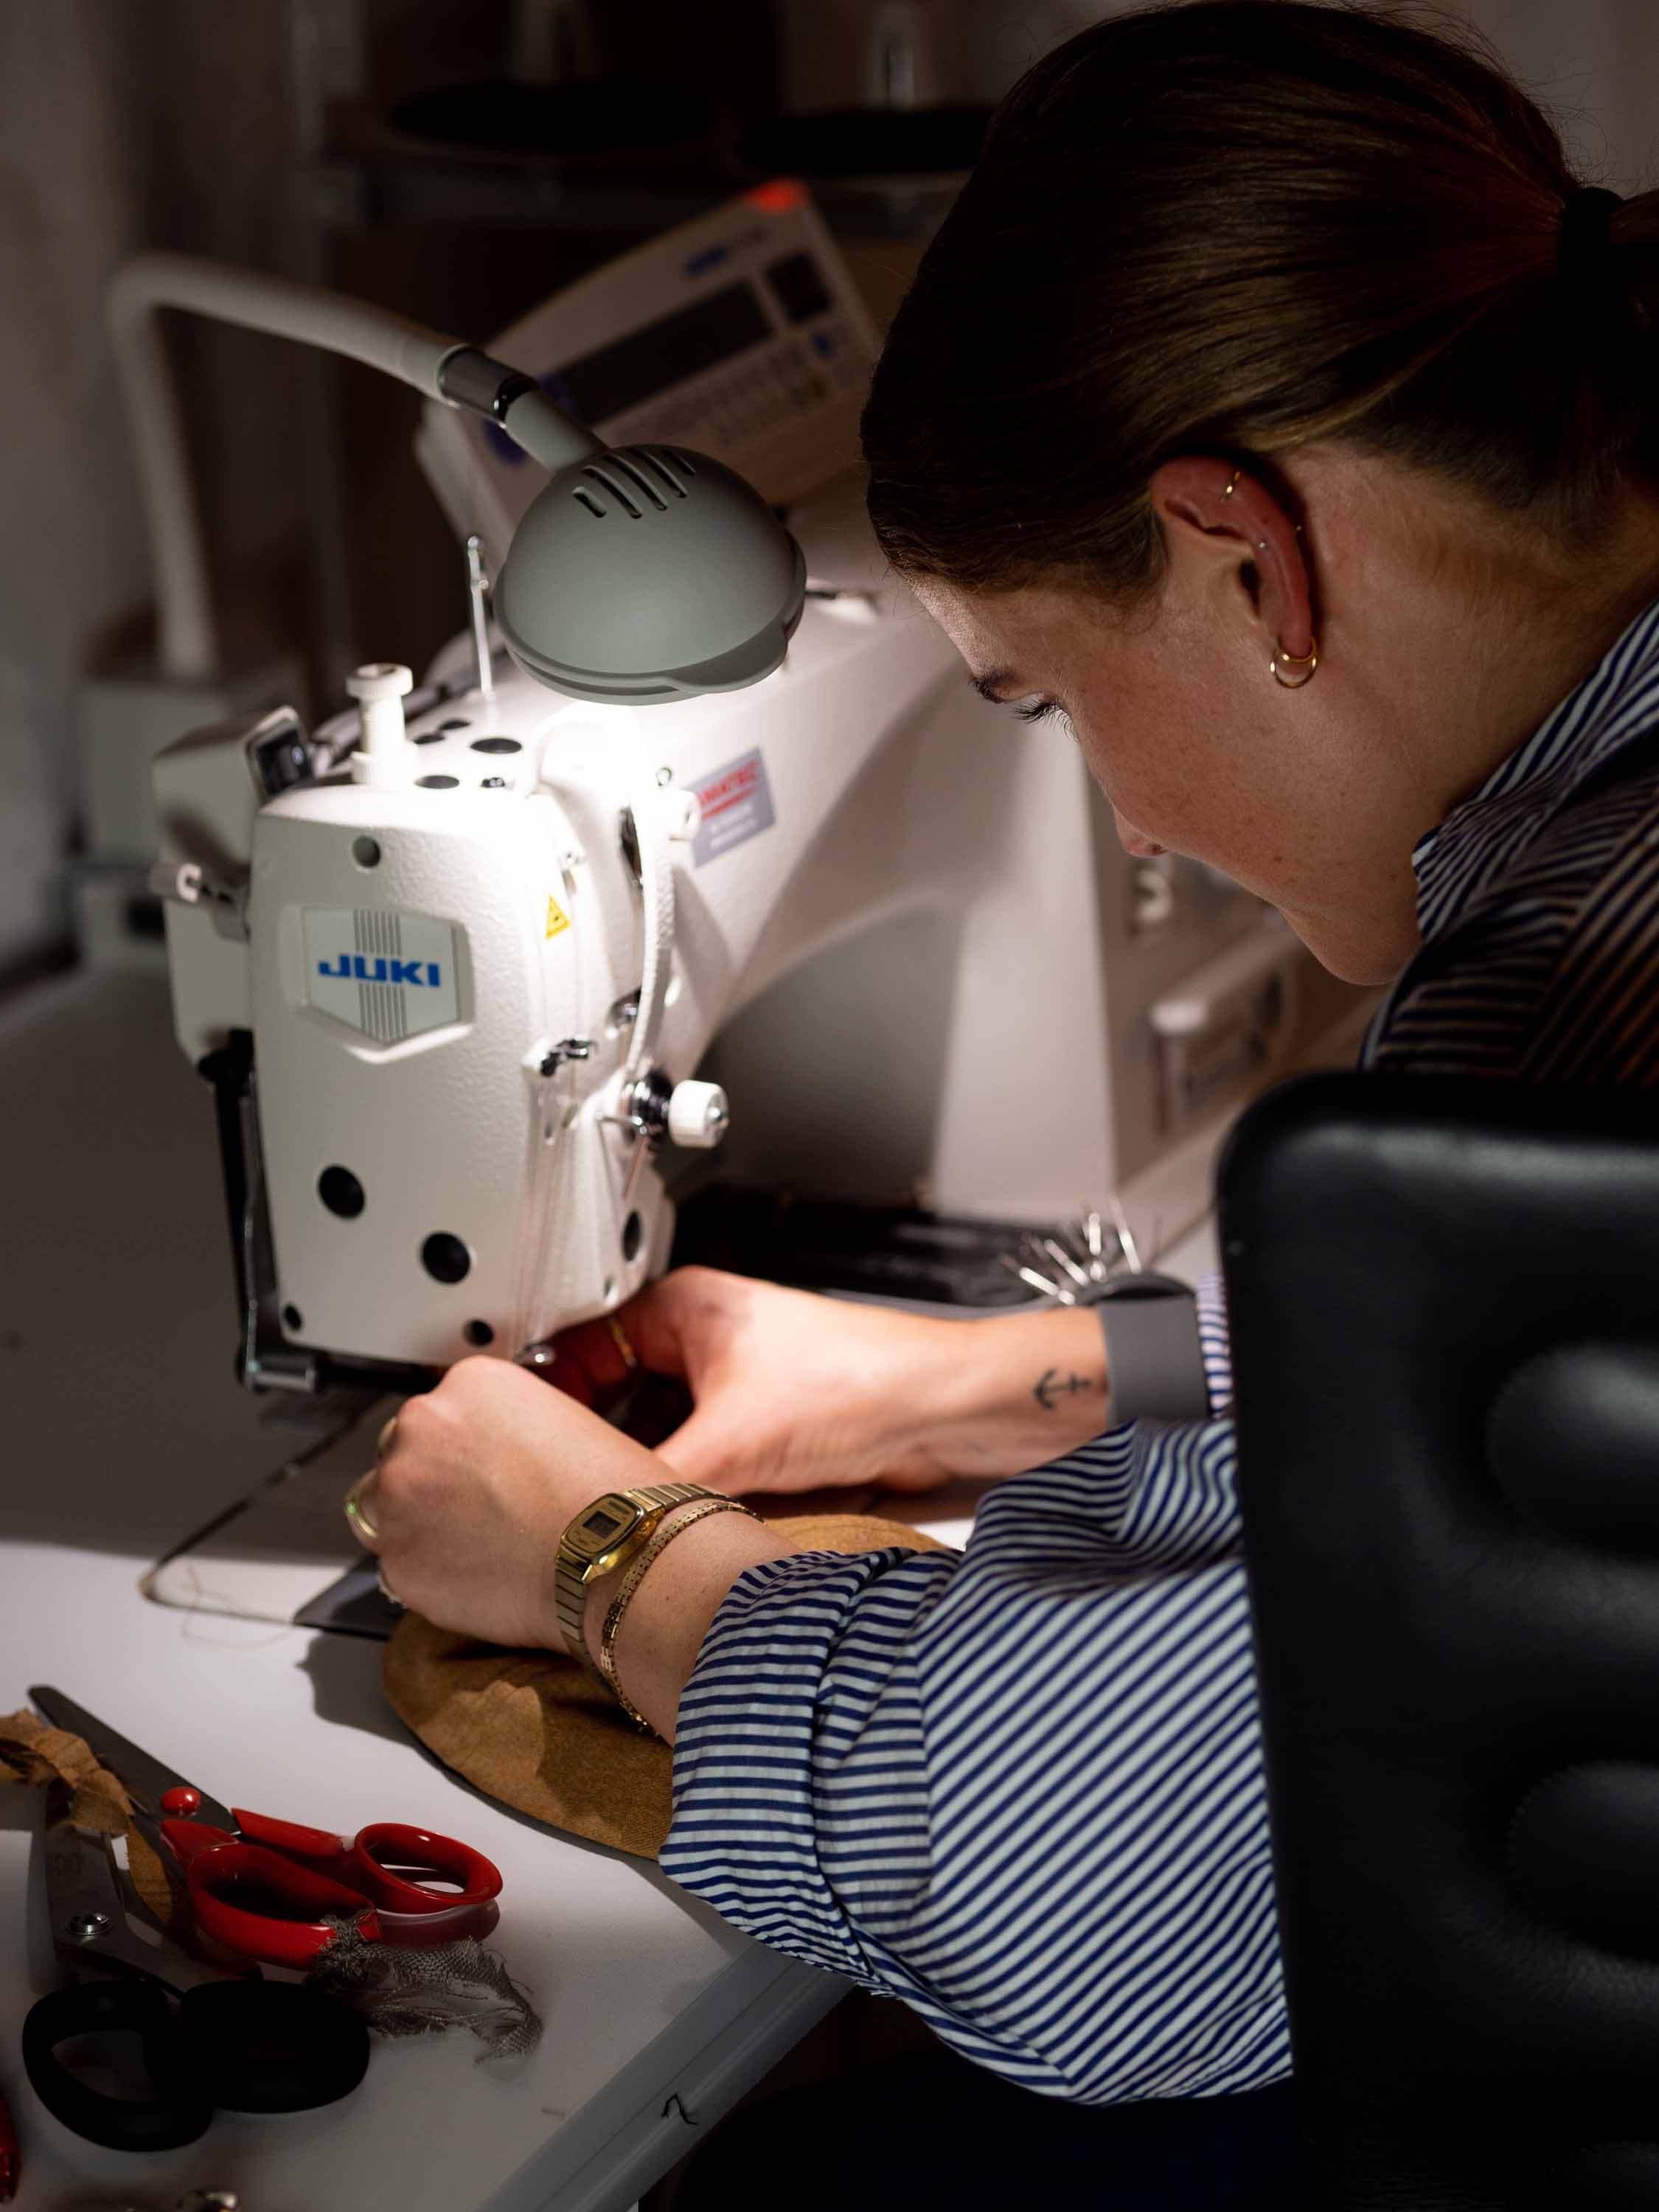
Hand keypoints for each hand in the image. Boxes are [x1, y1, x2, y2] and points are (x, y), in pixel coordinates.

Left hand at [362, 1357, 668, 1650]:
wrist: (618, 1558)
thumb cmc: (612, 1498)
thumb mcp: (563, 1423)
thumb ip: (507, 1429)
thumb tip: (488, 1457)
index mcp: (469, 1382)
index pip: (437, 1410)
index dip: (458, 1449)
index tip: (476, 1473)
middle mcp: (423, 1426)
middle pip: (400, 1452)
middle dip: (428, 1481)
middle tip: (477, 1512)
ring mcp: (400, 1493)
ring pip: (382, 1507)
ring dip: (414, 1524)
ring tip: (473, 1547)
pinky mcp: (397, 1558)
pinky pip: (396, 1566)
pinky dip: (425, 1575)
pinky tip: (474, 1577)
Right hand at [548, 1267, 1110, 1496]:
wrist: (949, 1414)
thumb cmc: (864, 1387)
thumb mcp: (731, 1447)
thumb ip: (649, 1488)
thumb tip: (589, 1529)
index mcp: (683, 1306)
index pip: (576, 1344)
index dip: (542, 1395)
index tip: (512, 1444)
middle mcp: (703, 1339)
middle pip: (610, 1395)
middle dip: (591, 1443)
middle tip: (551, 1490)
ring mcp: (733, 1384)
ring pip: (652, 1432)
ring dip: (639, 1470)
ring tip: (607, 1509)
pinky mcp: (763, 1427)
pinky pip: (695, 1460)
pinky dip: (680, 1488)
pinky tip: (665, 1518)